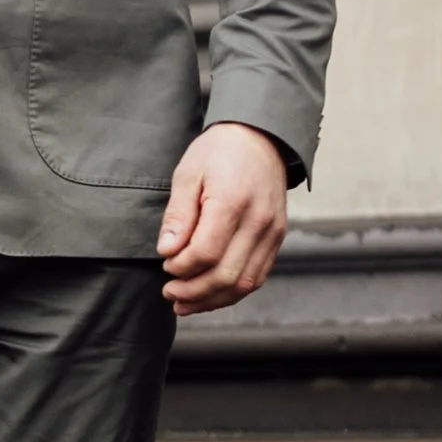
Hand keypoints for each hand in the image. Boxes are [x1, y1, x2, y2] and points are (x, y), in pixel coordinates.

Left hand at [156, 122, 289, 313]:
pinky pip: (256, 276)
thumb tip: (167, 251)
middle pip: (226, 276)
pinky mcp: (277, 239)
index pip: (205, 253)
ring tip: (185, 303)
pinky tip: (210, 294)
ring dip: (212, 300)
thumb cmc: (219, 153)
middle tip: (169, 292)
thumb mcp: (188, 174)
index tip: (165, 264)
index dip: (180, 267)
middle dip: (193, 291)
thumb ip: (178, 214)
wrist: (259, 138)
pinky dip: (231, 292)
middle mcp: (258, 221)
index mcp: (232, 202)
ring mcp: (272, 233)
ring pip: (244, 284)